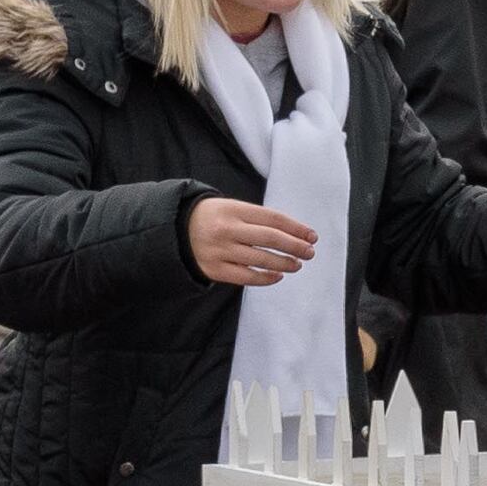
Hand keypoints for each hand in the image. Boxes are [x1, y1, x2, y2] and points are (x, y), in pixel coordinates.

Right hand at [188, 198, 318, 286]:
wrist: (174, 229)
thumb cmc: (213, 218)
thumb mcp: (231, 207)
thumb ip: (258, 218)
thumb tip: (296, 233)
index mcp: (232, 209)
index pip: (273, 218)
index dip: (296, 228)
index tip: (312, 236)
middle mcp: (226, 229)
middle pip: (270, 238)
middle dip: (295, 246)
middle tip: (310, 252)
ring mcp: (219, 250)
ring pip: (260, 259)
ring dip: (284, 263)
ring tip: (297, 264)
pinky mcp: (213, 269)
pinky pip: (245, 277)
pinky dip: (265, 278)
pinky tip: (278, 275)